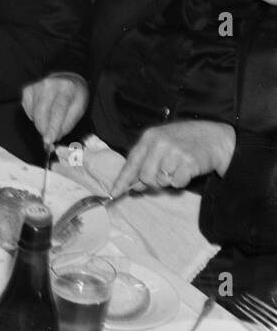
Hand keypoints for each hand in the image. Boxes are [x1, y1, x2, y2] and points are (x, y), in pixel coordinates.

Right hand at [21, 74, 88, 145]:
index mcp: (66, 88)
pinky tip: (44, 111)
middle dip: (44, 129)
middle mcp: (48, 85)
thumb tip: (54, 138)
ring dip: (41, 123)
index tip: (48, 140)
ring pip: (33, 114)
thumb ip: (67, 124)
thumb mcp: (79, 108)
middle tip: (50, 137)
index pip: (57, 110)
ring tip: (50, 119)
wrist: (66, 79)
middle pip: (41, 113)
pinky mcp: (27, 90)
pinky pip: (28, 111)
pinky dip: (35, 116)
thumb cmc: (74, 95)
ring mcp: (35, 86)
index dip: (52, 127)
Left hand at [110, 120, 236, 197]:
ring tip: (177, 168)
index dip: (122, 180)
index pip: (131, 163)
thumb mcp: (162, 143)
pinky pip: (176, 183)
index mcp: (149, 137)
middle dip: (152, 182)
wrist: (216, 138)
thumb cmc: (186, 142)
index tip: (114, 193)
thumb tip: (134, 186)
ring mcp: (174, 152)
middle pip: (145, 176)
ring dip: (168, 180)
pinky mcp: (189, 162)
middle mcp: (159, 143)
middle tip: (164, 175)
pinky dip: (181, 181)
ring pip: (160, 181)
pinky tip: (187, 170)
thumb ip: (146, 162)